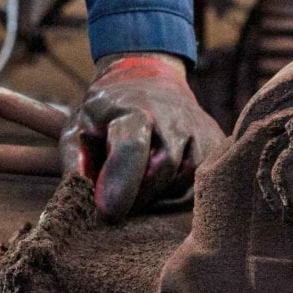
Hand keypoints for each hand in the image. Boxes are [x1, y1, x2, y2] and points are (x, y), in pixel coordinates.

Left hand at [60, 52, 224, 220]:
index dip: (121, 183)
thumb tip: (82, 195)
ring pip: (185, 179)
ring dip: (158, 197)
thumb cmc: (106, 112)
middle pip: (164, 168)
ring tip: (135, 197)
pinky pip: (200, 182)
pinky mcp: (216, 143)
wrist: (146, 79)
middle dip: (139, 197)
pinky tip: (157, 191)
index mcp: (133, 108)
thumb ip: (76, 159)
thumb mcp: (78, 125)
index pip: (132, 147)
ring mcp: (199, 128)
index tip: (107, 213)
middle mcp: (173, 116)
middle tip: (116, 211)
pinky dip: (176, 195)